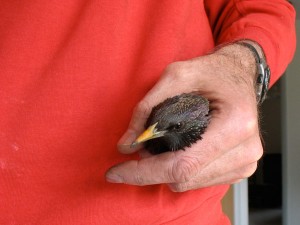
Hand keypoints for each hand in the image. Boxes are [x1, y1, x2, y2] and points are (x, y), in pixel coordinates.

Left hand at [105, 43, 262, 191]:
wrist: (240, 75)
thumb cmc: (213, 72)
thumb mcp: (176, 75)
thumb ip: (147, 108)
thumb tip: (126, 144)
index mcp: (235, 124)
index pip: (182, 165)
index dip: (145, 173)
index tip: (117, 173)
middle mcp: (245, 150)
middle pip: (183, 178)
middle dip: (151, 169)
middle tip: (139, 148)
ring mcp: (245, 163)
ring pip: (189, 184)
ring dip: (166, 170)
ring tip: (160, 145)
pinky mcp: (240, 168)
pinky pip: (200, 181)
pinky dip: (181, 170)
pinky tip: (178, 151)